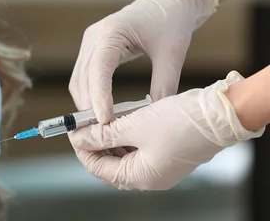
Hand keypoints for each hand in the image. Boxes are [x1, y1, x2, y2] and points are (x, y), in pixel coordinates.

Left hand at [68, 71, 264, 189]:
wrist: (219, 115)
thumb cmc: (180, 122)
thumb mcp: (134, 125)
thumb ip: (103, 134)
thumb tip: (79, 139)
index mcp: (141, 176)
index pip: (99, 168)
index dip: (82, 149)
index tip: (73, 130)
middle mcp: (150, 176)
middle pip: (110, 163)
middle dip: (95, 143)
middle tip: (85, 123)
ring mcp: (160, 166)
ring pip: (124, 154)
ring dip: (110, 137)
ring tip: (102, 118)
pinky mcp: (167, 153)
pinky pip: (139, 148)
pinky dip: (127, 135)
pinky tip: (121, 119)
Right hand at [69, 0, 219, 122]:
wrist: (169, 0)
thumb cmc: (172, 22)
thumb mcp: (172, 55)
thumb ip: (164, 86)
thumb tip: (154, 120)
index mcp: (112, 32)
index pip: (98, 70)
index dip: (99, 97)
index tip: (105, 123)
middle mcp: (94, 36)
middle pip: (82, 78)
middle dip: (89, 107)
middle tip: (103, 134)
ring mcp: (90, 42)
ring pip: (79, 80)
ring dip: (87, 104)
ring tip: (102, 130)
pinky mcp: (93, 49)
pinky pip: (85, 77)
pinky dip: (90, 96)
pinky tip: (103, 113)